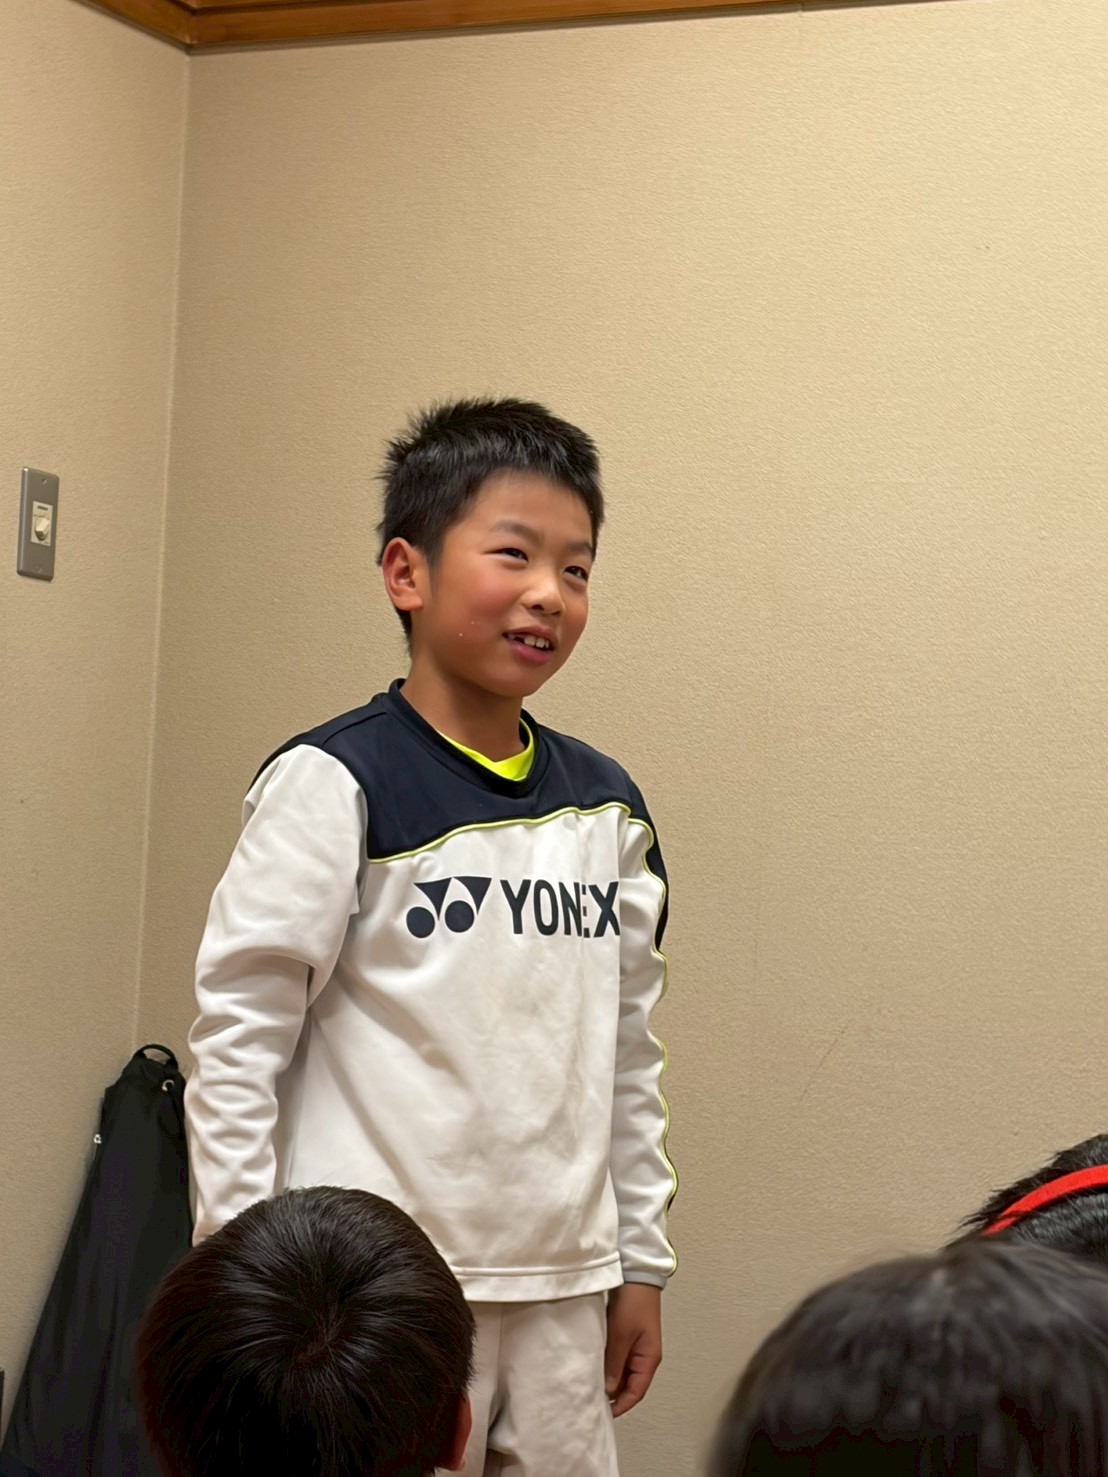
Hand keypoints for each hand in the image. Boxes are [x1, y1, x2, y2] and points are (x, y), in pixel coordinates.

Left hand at [604, 1282, 661, 1416]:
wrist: (635, 1274)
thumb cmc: (633, 1303)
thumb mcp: (621, 1335)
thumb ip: (614, 1363)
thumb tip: (608, 1390)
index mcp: (649, 1359)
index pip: (636, 1392)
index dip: (621, 1406)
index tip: (604, 1414)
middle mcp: (644, 1356)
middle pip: (629, 1384)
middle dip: (613, 1394)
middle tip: (591, 1401)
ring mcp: (636, 1346)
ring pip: (622, 1371)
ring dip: (609, 1378)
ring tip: (590, 1385)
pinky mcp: (627, 1337)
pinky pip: (618, 1358)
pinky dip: (608, 1364)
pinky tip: (594, 1365)